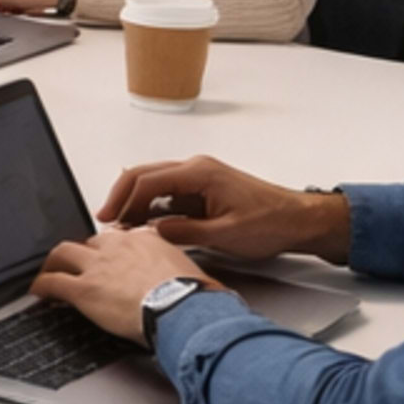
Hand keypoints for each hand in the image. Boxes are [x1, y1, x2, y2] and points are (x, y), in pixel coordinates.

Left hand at [34, 223, 227, 342]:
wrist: (184, 309)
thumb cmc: (193, 298)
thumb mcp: (190, 274)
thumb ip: (179, 273)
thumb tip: (191, 285)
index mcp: (145, 240)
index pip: (118, 238)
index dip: (109, 250)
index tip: (107, 258)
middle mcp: (118, 247)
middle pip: (89, 243)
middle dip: (81, 254)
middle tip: (76, 265)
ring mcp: (98, 266)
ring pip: (63, 253)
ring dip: (54, 263)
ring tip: (48, 270)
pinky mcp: (83, 289)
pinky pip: (53, 282)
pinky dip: (41, 286)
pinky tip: (37, 291)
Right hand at [95, 155, 349, 262]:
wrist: (297, 220)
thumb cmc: (270, 222)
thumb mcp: (225, 234)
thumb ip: (185, 232)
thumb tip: (152, 233)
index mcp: (200, 173)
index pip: (148, 181)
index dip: (125, 201)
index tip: (110, 219)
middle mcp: (196, 169)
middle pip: (145, 175)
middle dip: (121, 196)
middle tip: (105, 219)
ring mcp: (198, 178)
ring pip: (153, 183)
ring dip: (135, 203)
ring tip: (121, 227)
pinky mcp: (201, 191)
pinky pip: (167, 195)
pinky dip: (151, 208)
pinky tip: (143, 226)